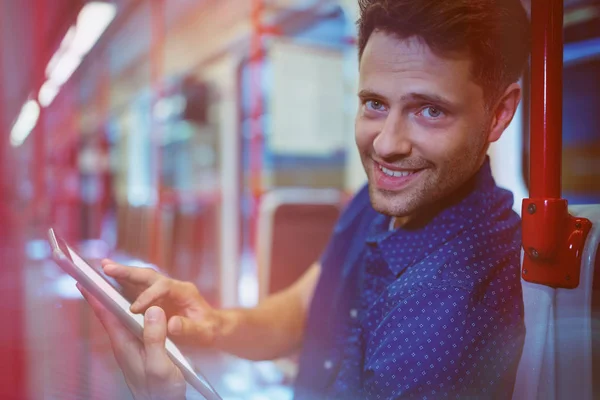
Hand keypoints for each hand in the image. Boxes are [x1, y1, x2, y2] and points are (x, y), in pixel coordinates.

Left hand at [78, 284, 185, 399]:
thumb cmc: (161, 391)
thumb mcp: (160, 365)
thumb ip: (155, 338)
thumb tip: (152, 309)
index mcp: (125, 344)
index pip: (106, 315)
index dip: (95, 296)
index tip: (84, 280)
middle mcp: (125, 343)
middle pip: (110, 313)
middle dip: (103, 293)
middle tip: (97, 274)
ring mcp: (133, 346)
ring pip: (122, 318)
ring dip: (117, 300)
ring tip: (113, 283)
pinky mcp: (142, 349)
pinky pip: (134, 324)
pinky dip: (133, 310)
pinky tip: (139, 306)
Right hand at [101, 259, 221, 346]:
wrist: (213, 328)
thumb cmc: (210, 329)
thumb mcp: (204, 332)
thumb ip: (189, 328)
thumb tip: (171, 324)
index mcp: (184, 292)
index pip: (164, 287)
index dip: (148, 296)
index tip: (135, 309)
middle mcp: (172, 287)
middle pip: (148, 276)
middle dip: (128, 272)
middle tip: (107, 268)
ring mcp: (163, 292)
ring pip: (140, 279)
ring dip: (122, 274)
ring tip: (102, 268)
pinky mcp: (155, 299)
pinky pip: (137, 290)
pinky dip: (122, 285)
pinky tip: (107, 283)